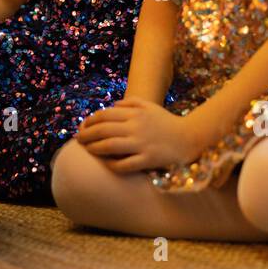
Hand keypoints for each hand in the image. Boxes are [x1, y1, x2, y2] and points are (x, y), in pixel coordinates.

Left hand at [75, 99, 206, 173]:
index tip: (83, 127)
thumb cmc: (167, 122)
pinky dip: (112, 164)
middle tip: (78, 139)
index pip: (105, 115)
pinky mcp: (147, 160)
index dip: (90, 121)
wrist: (189, 138)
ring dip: (94, 148)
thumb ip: (130, 103)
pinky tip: (105, 163)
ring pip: (110, 146)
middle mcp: (136, 127)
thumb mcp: (149, 106)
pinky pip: (124, 164)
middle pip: (103, 130)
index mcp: (135, 114)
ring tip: (87, 150)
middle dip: (87, 135)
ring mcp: (141, 144)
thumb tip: (111, 106)